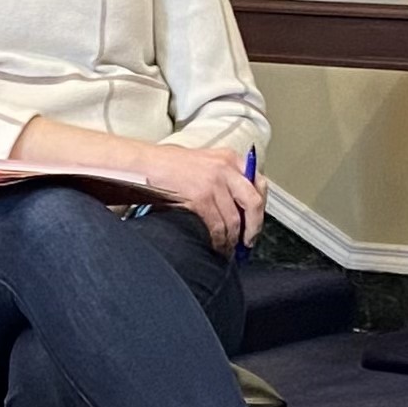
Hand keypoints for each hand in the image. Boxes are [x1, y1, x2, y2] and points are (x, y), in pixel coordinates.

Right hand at [144, 145, 266, 253]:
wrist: (146, 163)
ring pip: (235, 219)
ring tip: (230, 248)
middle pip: (253, 203)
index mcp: (230, 158)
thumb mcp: (205, 162)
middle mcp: (226, 168)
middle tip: (249, 241)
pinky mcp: (201, 197)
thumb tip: (239, 207)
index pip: (259, 184)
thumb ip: (225, 177)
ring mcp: (214, 183)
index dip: (261, 207)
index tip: (256, 222)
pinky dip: (220, 240)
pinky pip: (218, 226)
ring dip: (234, 239)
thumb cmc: (171, 164)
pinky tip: (217, 246)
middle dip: (254, 227)